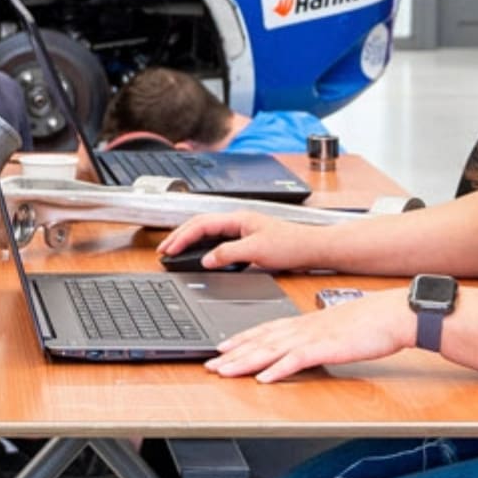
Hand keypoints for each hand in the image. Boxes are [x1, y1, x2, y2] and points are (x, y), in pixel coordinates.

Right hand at [160, 211, 337, 272]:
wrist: (313, 248)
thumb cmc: (292, 245)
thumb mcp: (256, 251)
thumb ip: (228, 254)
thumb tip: (205, 259)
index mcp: (238, 218)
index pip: (201, 223)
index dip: (182, 236)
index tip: (169, 248)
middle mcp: (238, 221)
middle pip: (200, 224)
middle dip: (180, 236)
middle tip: (164, 249)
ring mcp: (242, 230)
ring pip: (208, 232)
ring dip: (190, 240)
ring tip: (175, 251)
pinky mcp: (248, 241)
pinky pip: (218, 241)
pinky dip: (203, 247)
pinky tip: (200, 255)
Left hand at [203, 291, 411, 382]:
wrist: (394, 314)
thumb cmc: (370, 322)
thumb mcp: (336, 328)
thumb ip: (317, 336)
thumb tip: (305, 346)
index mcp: (304, 322)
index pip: (264, 330)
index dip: (240, 339)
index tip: (220, 347)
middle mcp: (303, 328)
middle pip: (260, 341)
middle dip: (232, 354)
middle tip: (209, 364)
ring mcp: (313, 337)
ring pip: (270, 350)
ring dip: (244, 361)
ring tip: (224, 371)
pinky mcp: (327, 348)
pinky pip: (297, 360)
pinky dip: (278, 369)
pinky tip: (263, 378)